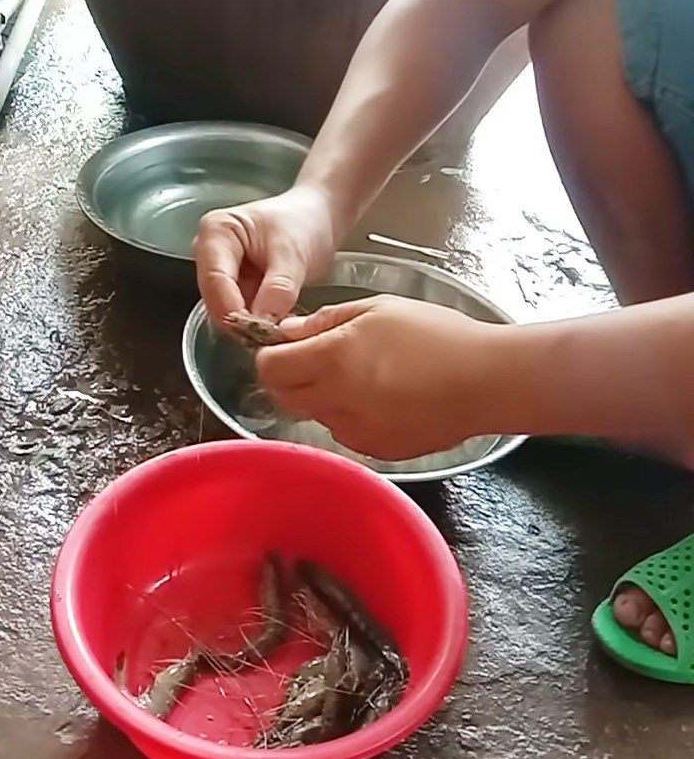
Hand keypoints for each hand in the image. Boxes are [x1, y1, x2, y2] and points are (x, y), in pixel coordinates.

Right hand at [193, 185, 335, 320]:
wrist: (318, 220)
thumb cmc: (305, 223)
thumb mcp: (294, 253)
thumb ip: (279, 287)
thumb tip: (263, 321)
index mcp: (216, 232)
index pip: (215, 280)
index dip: (234, 310)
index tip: (259, 330)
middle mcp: (210, 254)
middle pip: (215, 300)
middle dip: (242, 321)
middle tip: (274, 334)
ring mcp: (221, 274)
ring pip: (226, 312)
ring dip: (251, 326)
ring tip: (280, 328)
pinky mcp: (234, 290)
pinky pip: (240, 315)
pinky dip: (257, 324)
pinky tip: (277, 324)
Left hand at [256, 294, 498, 459]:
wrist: (487, 382)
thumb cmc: (437, 334)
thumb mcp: (378, 308)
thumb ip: (324, 321)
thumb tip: (287, 333)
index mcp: (333, 359)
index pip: (270, 368)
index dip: (272, 354)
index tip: (288, 345)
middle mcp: (336, 400)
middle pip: (284, 396)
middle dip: (290, 377)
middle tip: (319, 358)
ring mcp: (355, 431)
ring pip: (313, 414)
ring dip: (321, 396)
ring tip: (361, 376)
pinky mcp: (374, 450)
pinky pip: (343, 431)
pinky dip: (348, 415)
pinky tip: (381, 398)